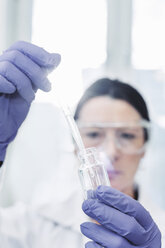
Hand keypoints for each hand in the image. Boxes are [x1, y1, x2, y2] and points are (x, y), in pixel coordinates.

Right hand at [0, 41, 60, 160]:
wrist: (4, 125)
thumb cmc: (15, 105)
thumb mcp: (33, 86)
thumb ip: (42, 71)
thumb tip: (57, 57)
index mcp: (9, 63)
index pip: (21, 47)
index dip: (37, 52)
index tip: (52, 62)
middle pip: (17, 56)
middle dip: (36, 72)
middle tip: (47, 87)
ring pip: (9, 67)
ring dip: (25, 83)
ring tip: (31, 97)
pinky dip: (10, 85)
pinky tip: (13, 93)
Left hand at [81, 186, 160, 247]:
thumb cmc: (131, 236)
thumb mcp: (132, 221)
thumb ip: (116, 209)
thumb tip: (93, 195)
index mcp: (148, 225)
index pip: (134, 208)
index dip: (116, 198)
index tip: (99, 190)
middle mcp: (146, 241)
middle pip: (127, 226)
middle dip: (104, 213)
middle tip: (87, 205)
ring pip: (117, 243)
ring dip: (97, 232)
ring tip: (84, 226)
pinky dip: (97, 247)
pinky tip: (90, 242)